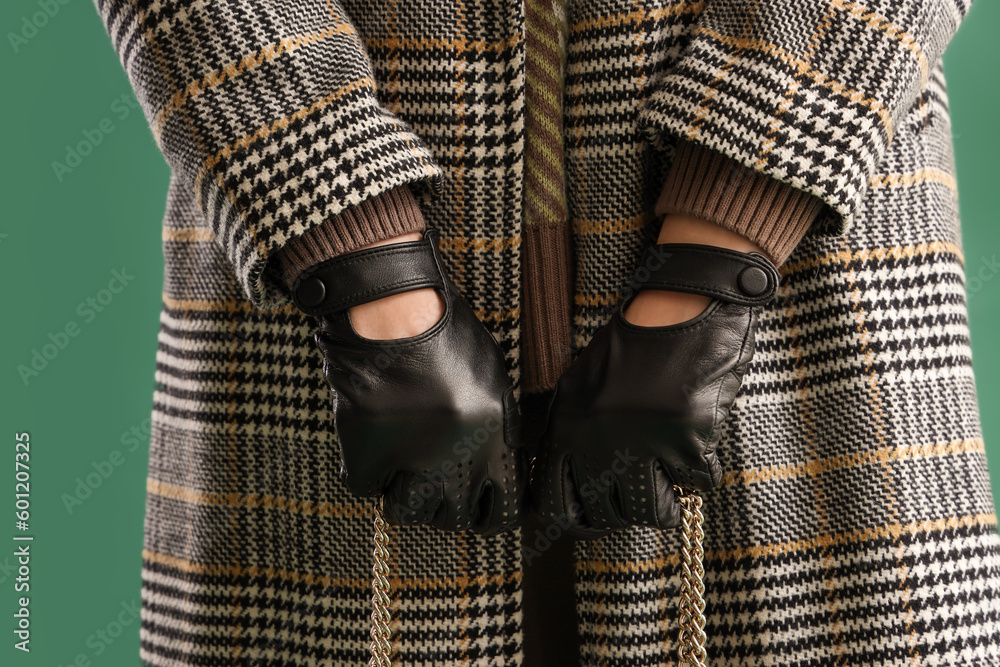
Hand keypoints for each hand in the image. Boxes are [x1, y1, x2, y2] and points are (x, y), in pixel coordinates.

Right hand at [291, 228, 524, 533]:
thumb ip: (500, 429)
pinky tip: (373, 448)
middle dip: (444, 506)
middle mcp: (453, 457)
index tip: (476, 508)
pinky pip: (365, 487)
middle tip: (433, 484)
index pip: (499, 515)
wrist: (393, 310)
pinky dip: (367, 473)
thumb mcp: (492, 380)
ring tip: (401, 469)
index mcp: (492, 440)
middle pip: (451, 519)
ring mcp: (406, 459)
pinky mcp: (364, 454)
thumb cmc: (446, 337)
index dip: (487, 514)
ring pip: (406, 511)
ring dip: (403, 495)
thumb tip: (503, 472)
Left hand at [529, 241, 778, 534]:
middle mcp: (601, 440)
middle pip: (608, 516)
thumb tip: (567, 490)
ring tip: (670, 478)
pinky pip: (698, 482)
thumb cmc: (633, 344)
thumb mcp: (582, 383)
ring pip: (653, 511)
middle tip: (641, 497)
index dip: (575, 522)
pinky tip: (696, 441)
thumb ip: (572, 434)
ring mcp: (645, 442)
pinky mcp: (688, 439)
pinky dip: (702, 468)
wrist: (680, 304)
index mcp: (569, 426)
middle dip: (626, 512)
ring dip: (667, 501)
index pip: (557, 504)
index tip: (591, 522)